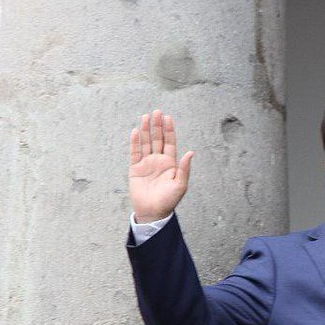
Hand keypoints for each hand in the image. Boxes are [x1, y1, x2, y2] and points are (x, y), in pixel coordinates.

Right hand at [129, 108, 193, 222]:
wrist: (153, 212)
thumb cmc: (169, 200)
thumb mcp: (180, 185)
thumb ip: (184, 168)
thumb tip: (191, 152)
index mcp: (170, 163)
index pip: (169, 143)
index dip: (169, 130)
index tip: (168, 117)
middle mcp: (158, 161)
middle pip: (157, 139)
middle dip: (157, 126)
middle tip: (157, 111)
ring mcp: (146, 164)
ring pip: (146, 143)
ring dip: (146, 130)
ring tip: (146, 116)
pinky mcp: (135, 169)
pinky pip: (134, 152)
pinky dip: (135, 142)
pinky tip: (136, 131)